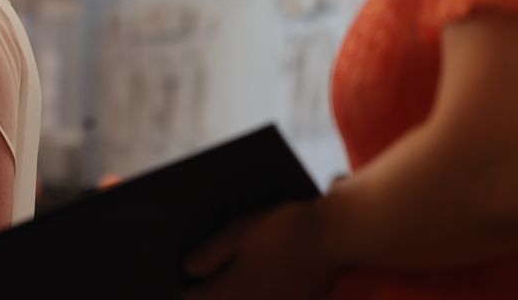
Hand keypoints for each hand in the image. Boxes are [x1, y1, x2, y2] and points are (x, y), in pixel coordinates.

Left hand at [182, 202, 341, 299]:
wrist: (335, 234)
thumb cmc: (283, 227)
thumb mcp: (239, 232)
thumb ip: (212, 253)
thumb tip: (187, 269)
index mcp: (238, 285)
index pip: (205, 297)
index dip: (191, 292)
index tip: (184, 287)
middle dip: (213, 297)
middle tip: (204, 287)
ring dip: (238, 298)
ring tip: (234, 286)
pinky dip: (262, 297)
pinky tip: (260, 287)